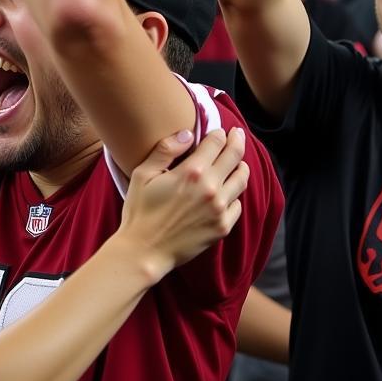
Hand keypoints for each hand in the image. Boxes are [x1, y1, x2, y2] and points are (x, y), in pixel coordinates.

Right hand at [119, 127, 247, 278]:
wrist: (144, 250)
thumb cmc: (139, 211)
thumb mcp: (142, 174)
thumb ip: (165, 150)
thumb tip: (187, 134)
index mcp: (191, 172)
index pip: (216, 143)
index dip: (219, 133)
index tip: (219, 130)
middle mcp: (211, 189)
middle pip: (234, 157)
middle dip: (237, 141)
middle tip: (238, 134)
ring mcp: (219, 209)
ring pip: (241, 180)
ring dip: (241, 166)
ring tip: (238, 161)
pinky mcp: (222, 227)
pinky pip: (238, 205)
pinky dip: (235, 194)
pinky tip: (228, 191)